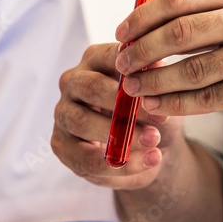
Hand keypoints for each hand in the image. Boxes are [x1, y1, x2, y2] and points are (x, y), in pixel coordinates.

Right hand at [52, 42, 183, 189]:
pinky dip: (121, 164)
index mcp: (95, 60)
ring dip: (121, 135)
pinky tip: (150, 160)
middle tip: (158, 118)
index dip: (135, 73)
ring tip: (154, 140)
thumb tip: (158, 66)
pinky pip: (87, 159)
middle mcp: (72, 82)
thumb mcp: (159, 93)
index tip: (160, 88)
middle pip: (90, 88)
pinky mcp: (62, 146)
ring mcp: (63, 114)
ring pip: (82, 123)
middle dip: (125, 105)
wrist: (154, 146)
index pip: (109, 57)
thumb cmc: (153, 110)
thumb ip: (155, 78)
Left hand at [113, 0, 222, 135]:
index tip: (123, 31)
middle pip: (181, 31)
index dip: (145, 14)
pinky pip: (207, 98)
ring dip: (155, 80)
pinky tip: (157, 106)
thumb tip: (154, 22)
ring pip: (191, 68)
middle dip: (143, 49)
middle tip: (122, 62)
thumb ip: (216, 15)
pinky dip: (176, 104)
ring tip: (133, 87)